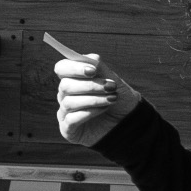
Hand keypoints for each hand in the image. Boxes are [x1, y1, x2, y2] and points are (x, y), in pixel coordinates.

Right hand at [43, 37, 135, 151]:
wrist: (129, 123)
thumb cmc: (119, 100)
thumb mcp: (114, 81)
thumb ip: (101, 69)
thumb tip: (90, 60)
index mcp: (73, 79)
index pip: (62, 68)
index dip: (74, 68)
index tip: (93, 70)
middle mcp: (66, 95)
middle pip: (65, 85)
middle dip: (90, 85)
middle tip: (111, 87)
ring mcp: (65, 113)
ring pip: (69, 102)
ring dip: (93, 99)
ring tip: (112, 99)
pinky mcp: (68, 130)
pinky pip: (71, 119)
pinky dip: (89, 113)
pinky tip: (103, 110)